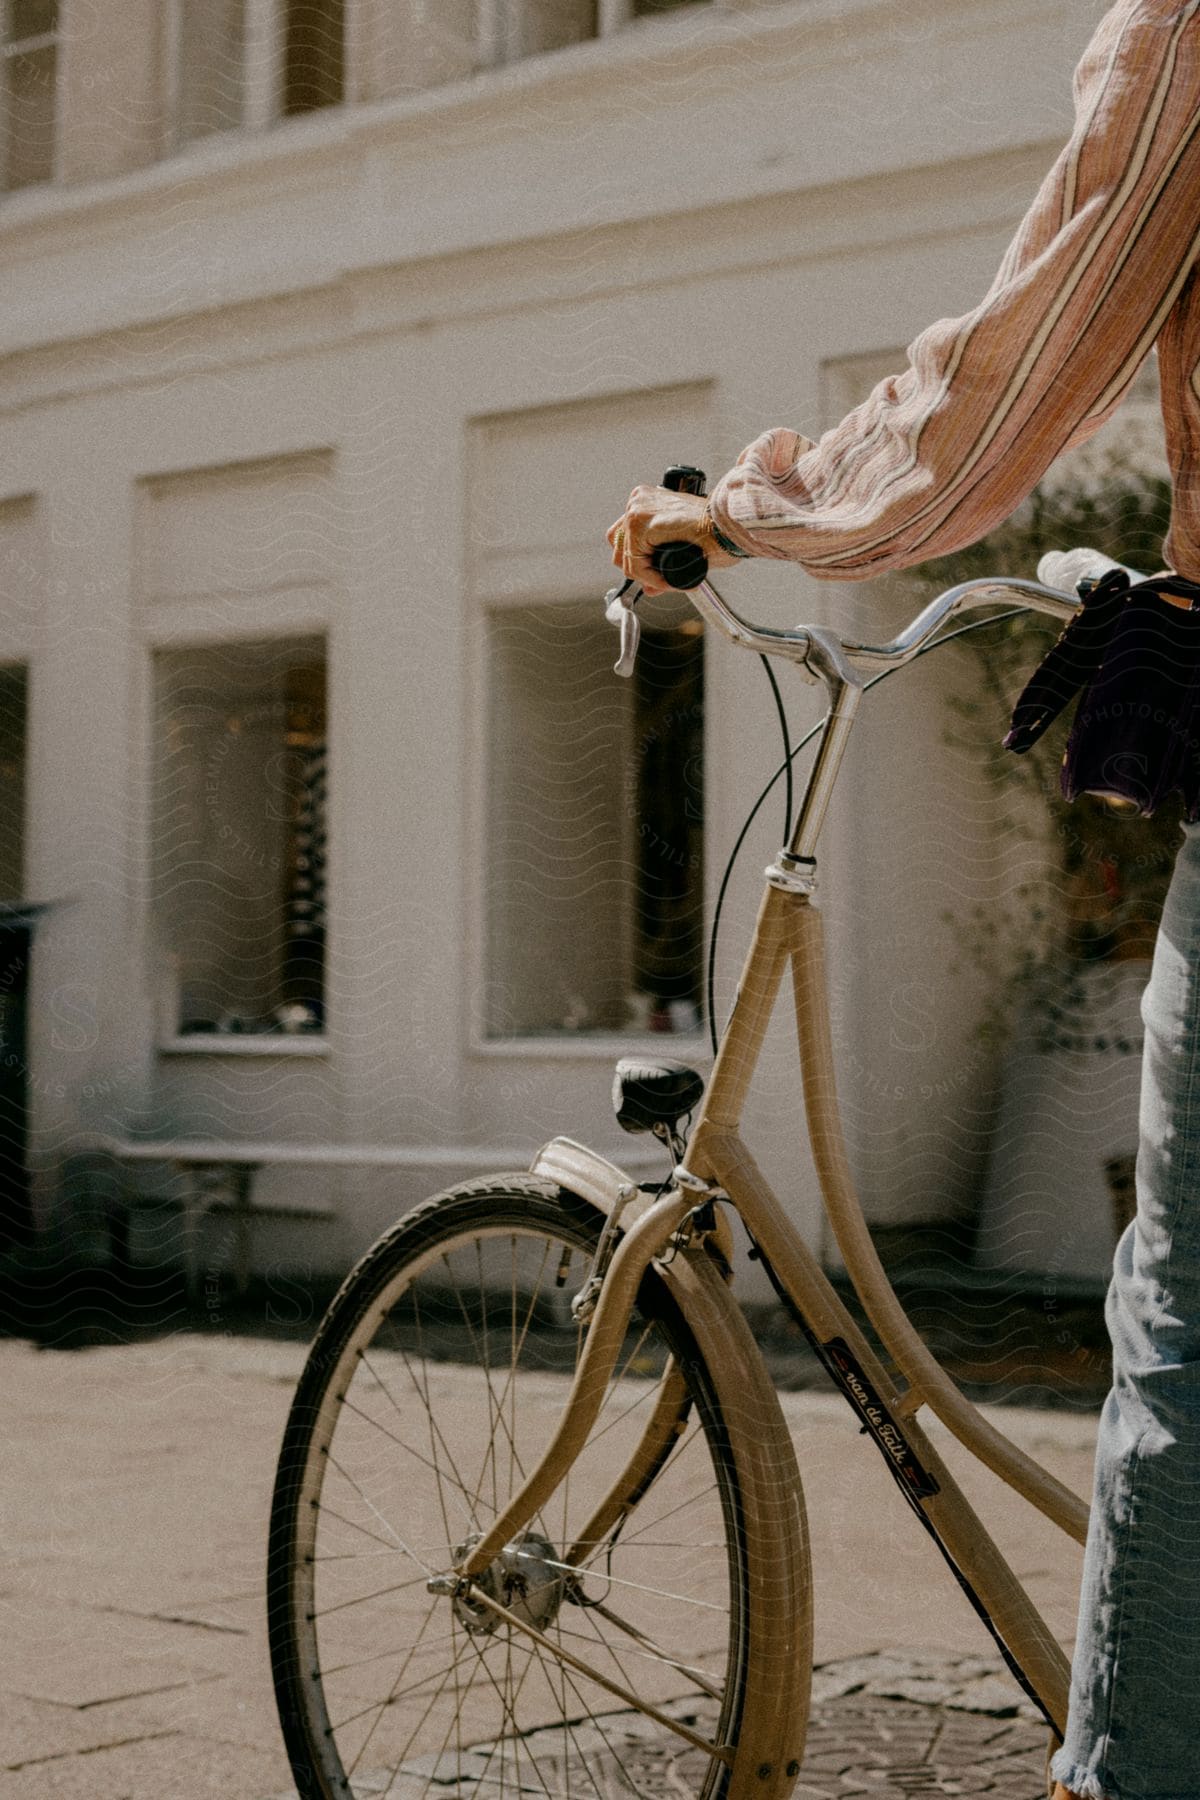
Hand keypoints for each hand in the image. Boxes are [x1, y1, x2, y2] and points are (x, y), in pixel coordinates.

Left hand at [606, 485, 738, 596]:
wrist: (731, 526)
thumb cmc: (715, 532)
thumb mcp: (680, 547)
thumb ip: (660, 564)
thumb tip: (648, 589)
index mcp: (646, 501)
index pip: (624, 538)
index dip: (639, 562)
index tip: (659, 574)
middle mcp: (638, 501)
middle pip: (618, 547)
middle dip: (639, 568)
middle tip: (663, 576)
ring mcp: (637, 510)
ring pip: (626, 559)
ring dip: (646, 574)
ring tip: (669, 577)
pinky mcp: (640, 524)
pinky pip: (635, 565)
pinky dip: (650, 578)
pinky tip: (668, 577)